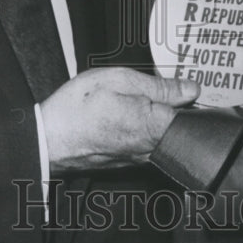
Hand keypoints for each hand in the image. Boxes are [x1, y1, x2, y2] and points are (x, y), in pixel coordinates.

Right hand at [40, 67, 199, 172]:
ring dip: (158, 119)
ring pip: (164, 137)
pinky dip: (143, 130)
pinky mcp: (128, 162)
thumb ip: (160, 86)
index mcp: (155, 126)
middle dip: (176, 108)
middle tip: (156, 89)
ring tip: (134, 101)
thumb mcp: (119, 80)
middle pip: (181, 128)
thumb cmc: (78, 107)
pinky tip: (125, 116)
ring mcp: (140, 158)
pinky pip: (147, 145)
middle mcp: (152, 149)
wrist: (49, 138)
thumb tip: (190, 88)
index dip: (192, 97)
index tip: (185, 85)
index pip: (194, 115)